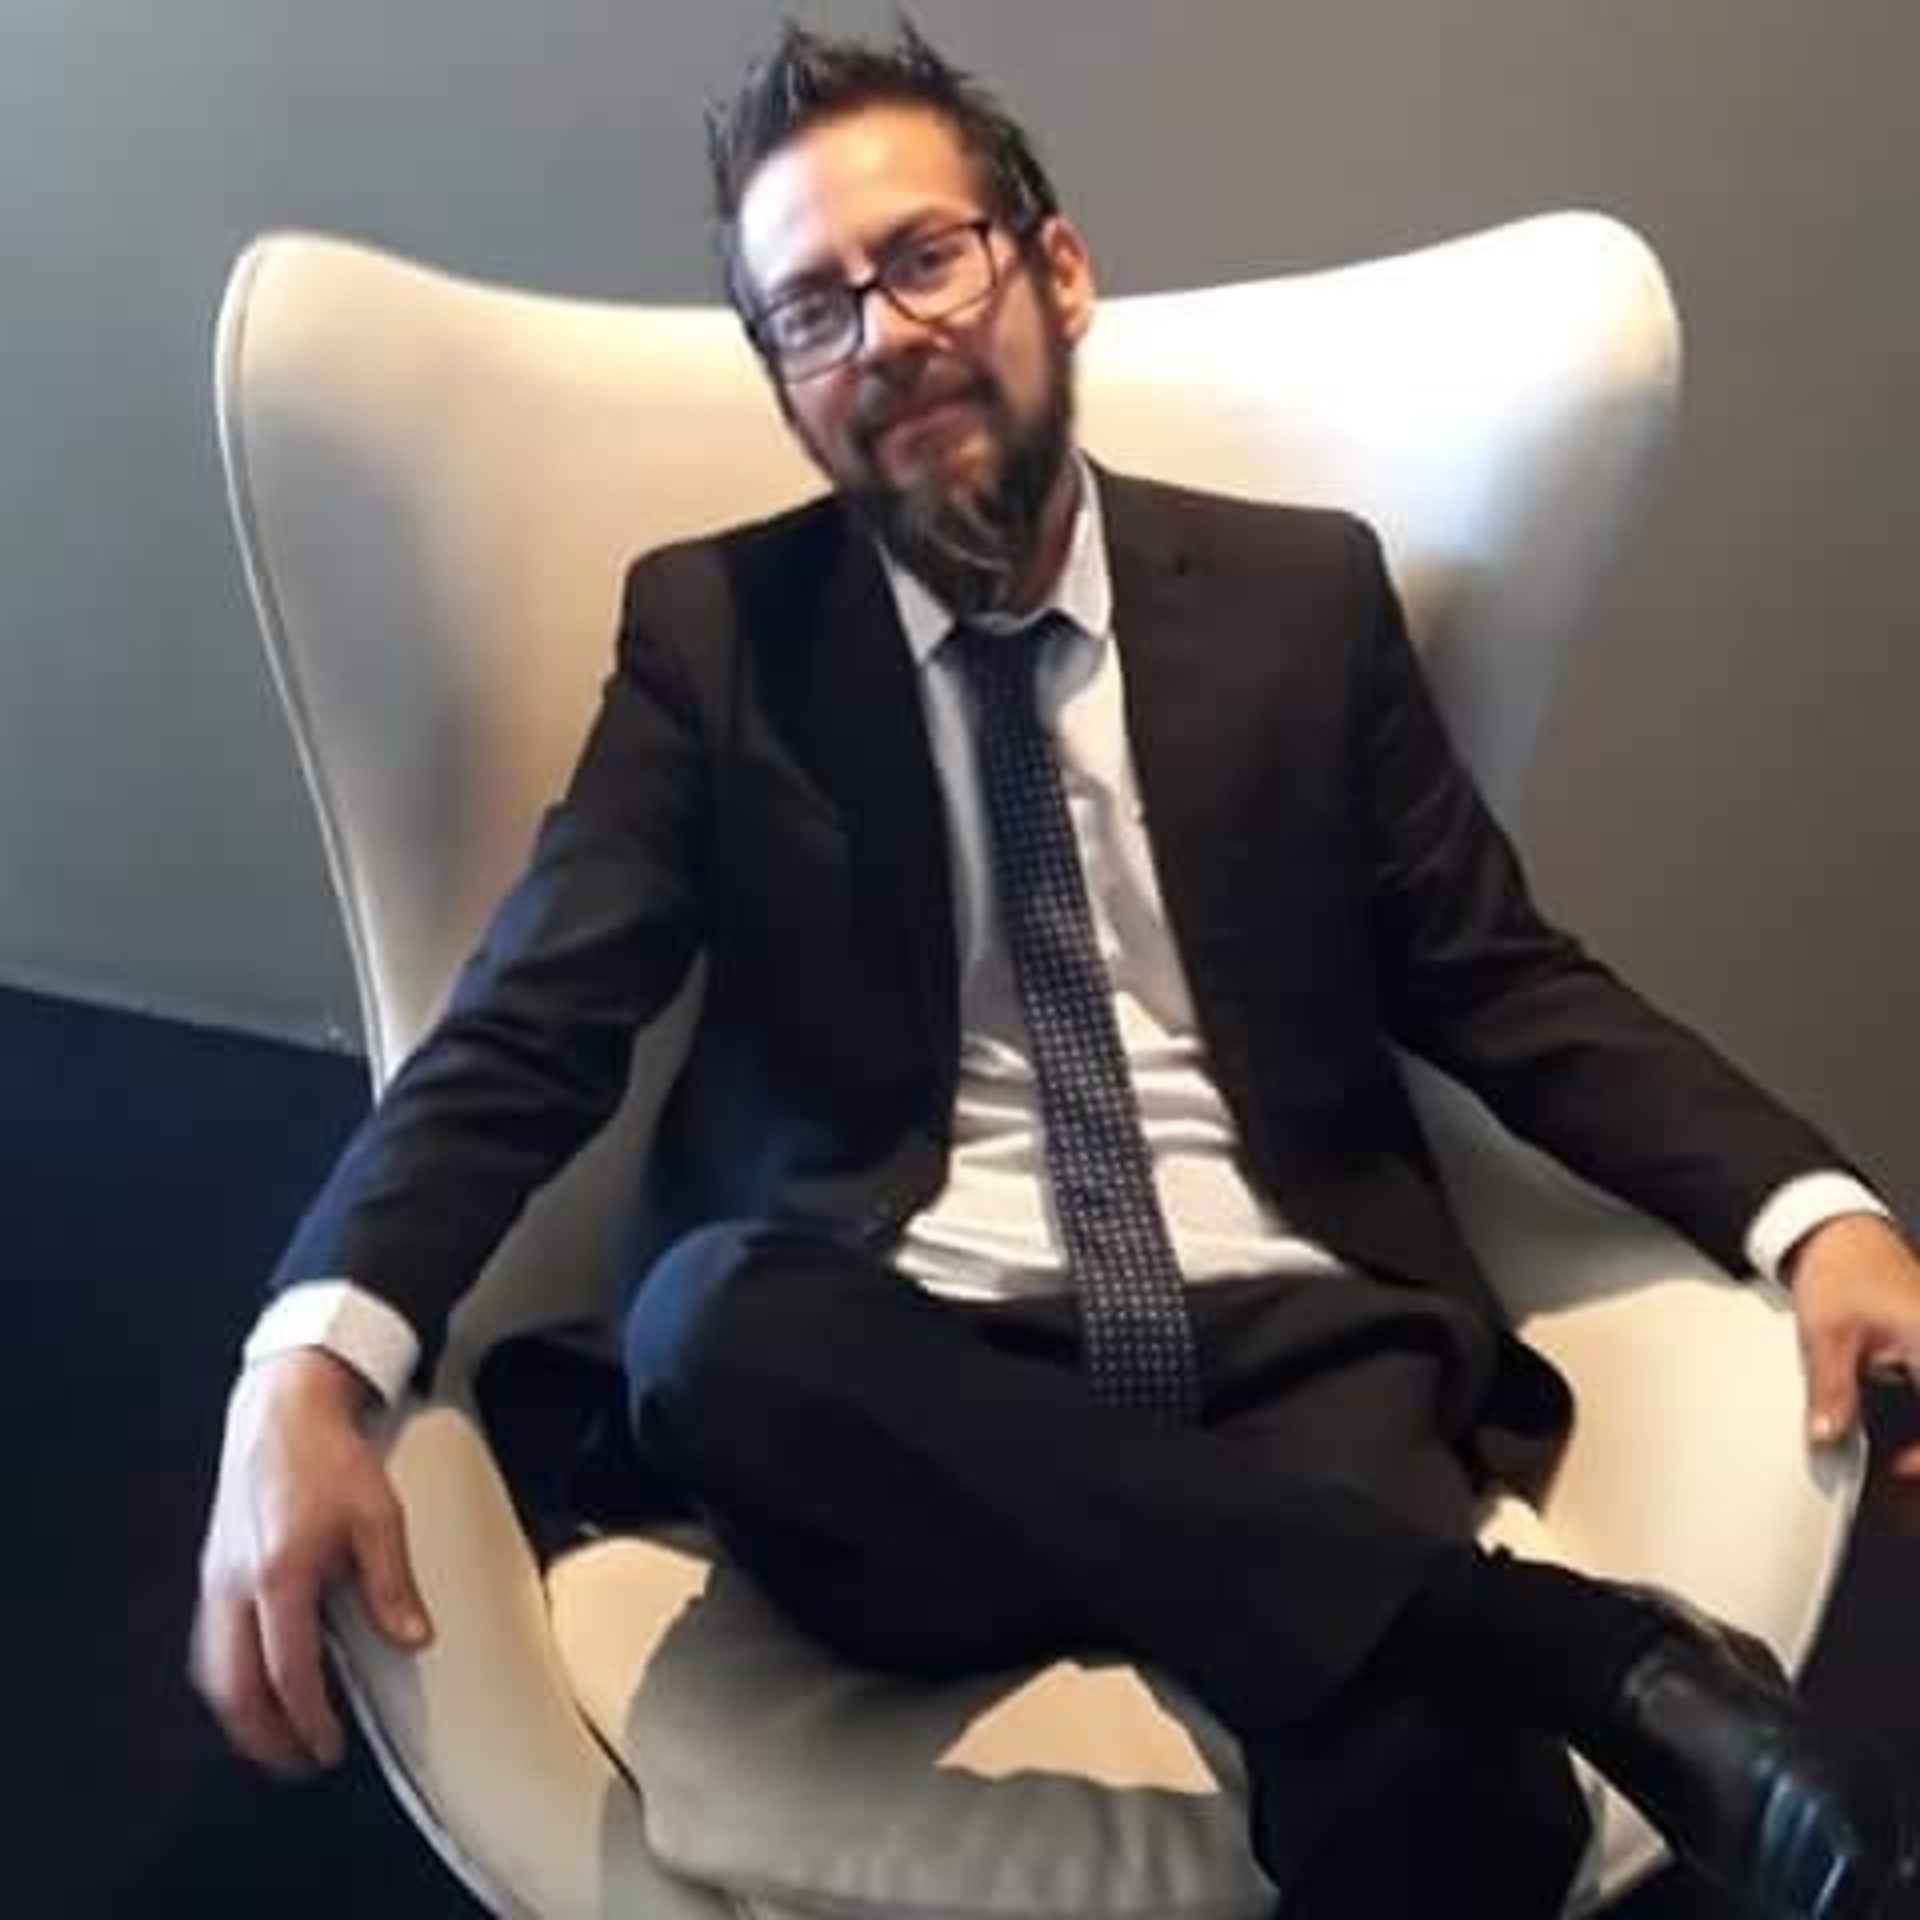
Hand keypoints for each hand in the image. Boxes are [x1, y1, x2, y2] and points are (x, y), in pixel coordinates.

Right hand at [188, 1348, 431, 1776]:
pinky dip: (229, 1677)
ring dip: (241, 1713)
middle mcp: (236, 1585)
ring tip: (278, 1735)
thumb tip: (413, 1639)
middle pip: (234, 1688)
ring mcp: (216, 1579)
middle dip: (263, 1736)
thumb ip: (392, 1584)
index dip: (307, 1720)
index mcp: (280, 1576)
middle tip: (298, 1760)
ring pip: (212, 1671)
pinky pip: (209, 1643)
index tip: (327, 1747)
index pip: (287, 1672)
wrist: (283, 1411)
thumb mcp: (379, 1517)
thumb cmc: (331, 1458)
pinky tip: (256, 1682)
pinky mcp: (212, 1570)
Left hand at [1787, 1212, 1919, 1477]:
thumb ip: (1831, 1390)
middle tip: (1901, 1482)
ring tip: (1901, 1474)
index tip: (1899, 1470)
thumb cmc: (1841, 1272)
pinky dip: (1918, 1429)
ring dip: (1919, 1444)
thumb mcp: (1827, 1335)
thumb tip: (1827, 1437)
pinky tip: (1902, 1450)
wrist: (1841, 1236)